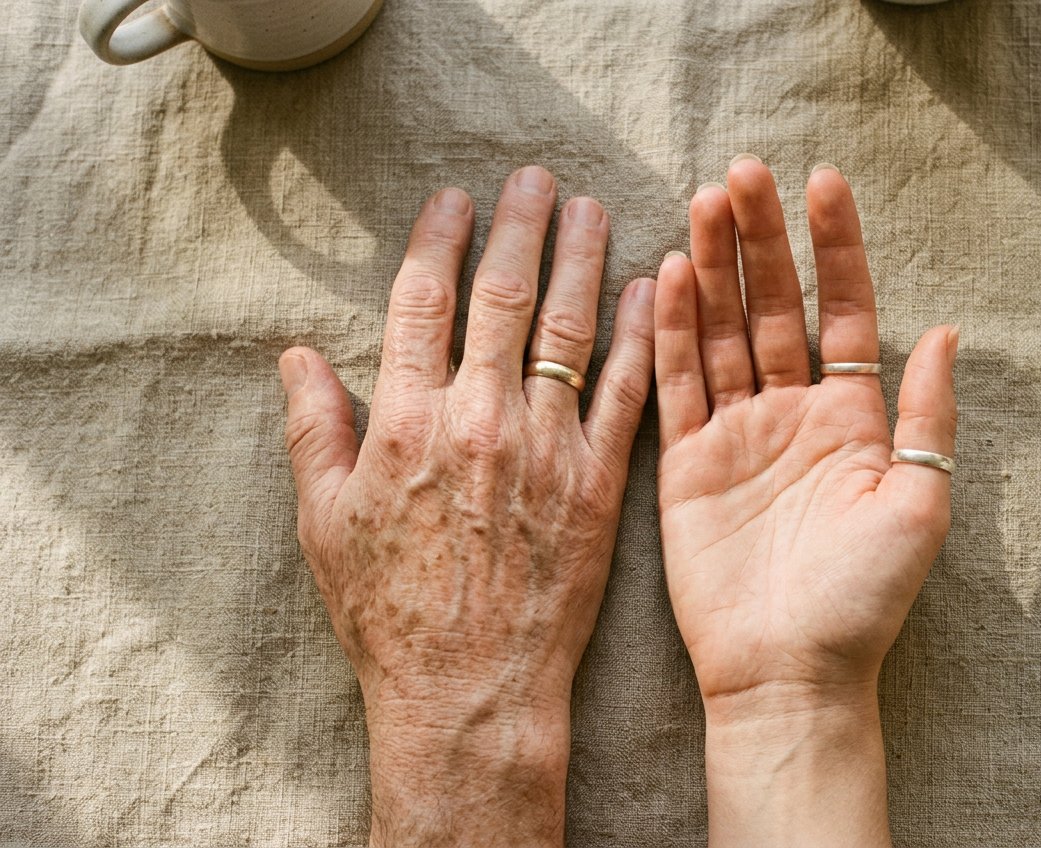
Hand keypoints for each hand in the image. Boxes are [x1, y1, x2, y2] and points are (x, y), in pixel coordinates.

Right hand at [279, 167, 654, 847]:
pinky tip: (653, 291)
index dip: (437, 240)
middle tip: (536, 178)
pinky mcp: (597, 484)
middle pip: (503, 298)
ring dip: (582, 260)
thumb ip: (314, 431)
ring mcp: (546, 449)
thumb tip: (296, 355)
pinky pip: (624, 395)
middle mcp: (480, 420)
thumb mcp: (325, 523)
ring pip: (569, 330)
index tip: (453, 199)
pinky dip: (640, 338)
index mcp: (407, 422)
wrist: (469, 692)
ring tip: (593, 209)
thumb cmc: (388, 614)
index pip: (423, 303)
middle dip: (520, 226)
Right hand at [654, 157, 956, 846]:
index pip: (844, 312)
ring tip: (704, 203)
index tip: (823, 183)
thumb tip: (946, 331)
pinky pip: (677, 383)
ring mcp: (736, 434)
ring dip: (715, 268)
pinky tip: (672, 276)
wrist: (787, 672)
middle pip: (775, 307)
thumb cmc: (861, 600)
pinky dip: (673, 331)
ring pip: (722, 332)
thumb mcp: (918, 503)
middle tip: (743, 173)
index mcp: (852, 419)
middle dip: (761, 240)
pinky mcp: (685, 462)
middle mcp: (792, 414)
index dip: (836, 248)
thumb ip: (925, 415)